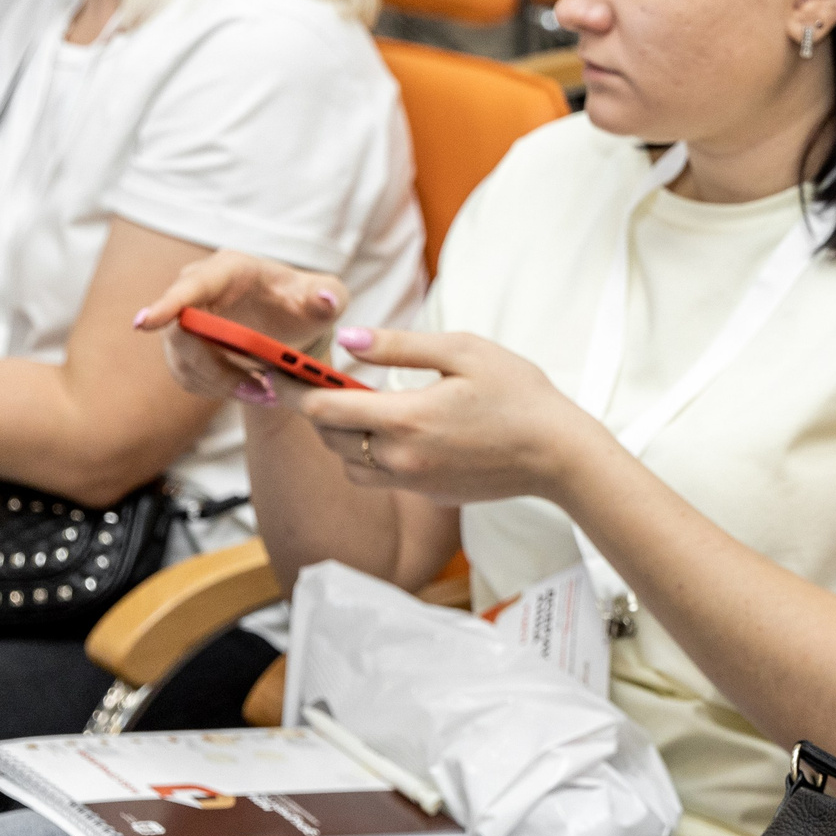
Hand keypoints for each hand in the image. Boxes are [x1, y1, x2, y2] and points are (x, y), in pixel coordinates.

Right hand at [135, 249, 347, 405]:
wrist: (293, 324)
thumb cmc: (308, 303)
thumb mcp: (329, 298)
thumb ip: (330, 296)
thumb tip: (325, 299)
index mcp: (230, 269)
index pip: (192, 285)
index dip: (168, 304)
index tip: (145, 324)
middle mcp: (198, 289)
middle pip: (181, 332)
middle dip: (216, 366)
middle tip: (259, 389)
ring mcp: (184, 319)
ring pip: (184, 361)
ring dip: (220, 383)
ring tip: (263, 392)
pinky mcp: (183, 348)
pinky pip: (188, 376)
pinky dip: (216, 389)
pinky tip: (248, 389)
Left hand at [277, 326, 611, 507]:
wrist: (559, 456)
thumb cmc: (520, 395)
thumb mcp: (464, 351)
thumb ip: (399, 345)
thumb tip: (346, 340)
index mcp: (405, 418)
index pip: (323, 407)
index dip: (293, 388)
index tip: (276, 371)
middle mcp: (401, 458)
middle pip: (328, 437)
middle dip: (317, 410)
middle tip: (312, 381)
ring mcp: (413, 482)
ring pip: (347, 464)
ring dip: (340, 437)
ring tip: (354, 408)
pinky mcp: (428, 496)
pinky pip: (379, 478)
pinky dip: (370, 456)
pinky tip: (394, 432)